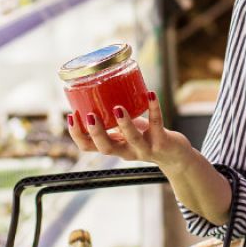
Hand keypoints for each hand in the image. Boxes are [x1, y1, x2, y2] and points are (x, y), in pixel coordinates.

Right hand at [66, 92, 192, 171]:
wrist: (174, 155)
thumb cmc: (145, 137)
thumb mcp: (124, 131)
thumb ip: (112, 120)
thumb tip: (96, 92)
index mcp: (113, 147)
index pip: (88, 147)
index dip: (77, 135)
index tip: (71, 116)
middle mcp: (126, 151)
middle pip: (106, 148)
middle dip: (96, 132)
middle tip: (89, 115)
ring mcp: (145, 148)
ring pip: (133, 139)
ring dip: (125, 123)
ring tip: (118, 107)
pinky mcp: (162, 141)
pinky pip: (157, 123)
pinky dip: (154, 108)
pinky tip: (151, 94)